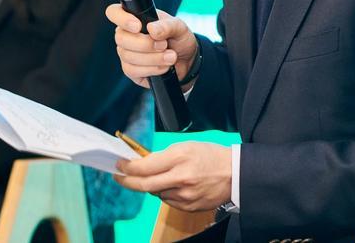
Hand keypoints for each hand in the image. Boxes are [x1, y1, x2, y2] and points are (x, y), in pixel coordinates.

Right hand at [106, 4, 198, 88]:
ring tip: (171, 57)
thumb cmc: (179, 39)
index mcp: (135, 18)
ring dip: (153, 58)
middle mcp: (127, 34)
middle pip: (120, 38)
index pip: (114, 12)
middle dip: (145, 44)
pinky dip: (151, 69)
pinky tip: (163, 67)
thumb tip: (152, 29)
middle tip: (164, 45)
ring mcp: (126, 53)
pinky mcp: (130, 70)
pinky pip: (132, 70)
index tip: (138, 26)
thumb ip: (167, 26)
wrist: (187, 61)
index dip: (122, 19)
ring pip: (128, 56)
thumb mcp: (180, 28)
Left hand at [114, 141, 231, 211]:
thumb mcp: (186, 146)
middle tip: (119, 176)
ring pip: (156, 193)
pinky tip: (177, 185)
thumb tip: (143, 163)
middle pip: (144, 185)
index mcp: (179, 158)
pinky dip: (166, 193)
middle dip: (127, 181)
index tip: (119, 165)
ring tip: (166, 176)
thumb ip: (163, 156)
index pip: (144, 166)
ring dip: (153, 185)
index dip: (127, 167)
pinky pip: (168, 201)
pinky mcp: (188, 206)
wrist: (235, 174)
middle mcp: (180, 178)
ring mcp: (184, 195)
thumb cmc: (211, 156)